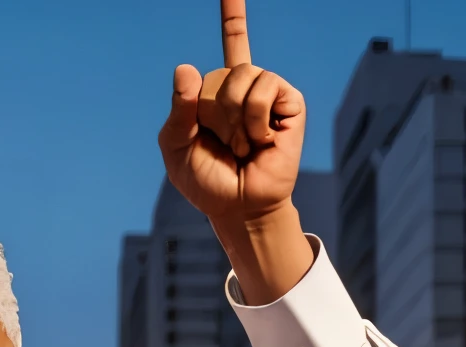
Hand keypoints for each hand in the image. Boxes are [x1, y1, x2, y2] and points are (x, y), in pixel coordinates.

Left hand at [158, 2, 305, 226]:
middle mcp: (247, 86)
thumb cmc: (207, 181)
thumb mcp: (176, 148)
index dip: (236, 11)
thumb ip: (176, 111)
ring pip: (244, 76)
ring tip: (244, 143)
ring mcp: (270, 92)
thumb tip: (186, 69)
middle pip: (222, 73)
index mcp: (220, 91)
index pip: (233, 40)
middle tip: (226, 143)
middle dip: (215, 114)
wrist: (238, 208)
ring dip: (235, 117)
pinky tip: (260, 140)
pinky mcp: (289, 103)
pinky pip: (264, 89)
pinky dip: (255, 119)